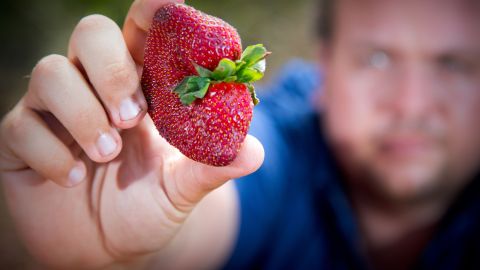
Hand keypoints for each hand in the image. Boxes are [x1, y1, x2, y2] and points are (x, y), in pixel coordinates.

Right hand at [0, 0, 263, 267]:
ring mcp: (55, 111)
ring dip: (84, 115)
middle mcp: (95, 87)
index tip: (166, 10)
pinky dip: (50, 154)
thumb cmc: (147, 208)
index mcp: (140, 86)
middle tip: (132, 117)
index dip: (153, 13)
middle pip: (91, 33)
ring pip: (50, 73)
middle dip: (111, 70)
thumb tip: (254, 152)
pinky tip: (73, 179)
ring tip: (108, 154)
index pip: (142, 30)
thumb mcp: (182, 189)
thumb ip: (213, 167)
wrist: (106, 249)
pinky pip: (21, 126)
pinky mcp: (21, 140)